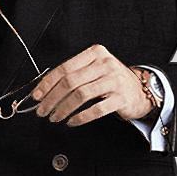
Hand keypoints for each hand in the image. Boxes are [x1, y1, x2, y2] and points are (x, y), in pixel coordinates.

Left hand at [29, 44, 152, 127]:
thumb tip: (44, 89)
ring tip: (54, 117)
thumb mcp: (94, 68)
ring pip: (80, 95)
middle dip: (52, 99)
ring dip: (63, 109)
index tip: (36, 96)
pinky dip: (80, 118)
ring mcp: (114, 81)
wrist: (140, 90)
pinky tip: (71, 122)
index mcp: (95, 53)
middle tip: (42, 110)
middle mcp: (105, 64)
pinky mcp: (121, 99)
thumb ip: (73, 73)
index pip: (64, 68)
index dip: (47, 83)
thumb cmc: (111, 79)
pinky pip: (96, 110)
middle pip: (70, 82)